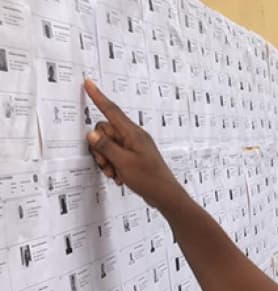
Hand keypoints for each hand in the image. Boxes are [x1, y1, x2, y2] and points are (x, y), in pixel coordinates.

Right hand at [83, 79, 182, 207]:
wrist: (165, 195)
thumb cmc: (149, 179)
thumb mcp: (123, 162)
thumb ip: (105, 147)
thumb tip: (92, 133)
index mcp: (133, 133)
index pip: (111, 111)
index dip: (98, 97)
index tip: (88, 83)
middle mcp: (134, 137)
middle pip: (105, 132)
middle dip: (100, 148)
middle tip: (107, 165)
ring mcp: (134, 147)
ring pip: (108, 146)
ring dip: (107, 160)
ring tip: (115, 173)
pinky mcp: (134, 157)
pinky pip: (116, 155)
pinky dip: (113, 166)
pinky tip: (120, 177)